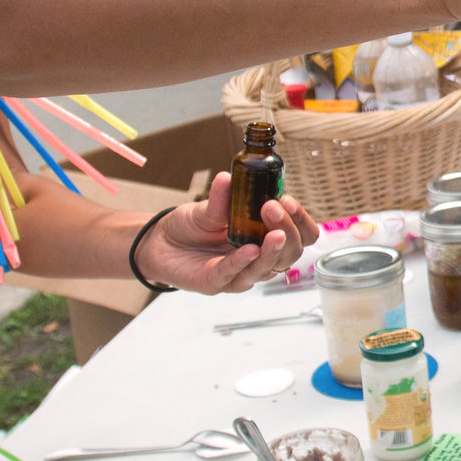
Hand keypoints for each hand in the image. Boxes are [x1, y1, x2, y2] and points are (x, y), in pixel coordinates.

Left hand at [136, 175, 320, 294]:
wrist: (159, 243)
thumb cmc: (191, 227)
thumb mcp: (209, 207)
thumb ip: (222, 197)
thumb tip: (227, 177)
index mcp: (265, 237)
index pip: (301, 236)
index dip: (301, 222)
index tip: (287, 200)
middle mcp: (258, 258)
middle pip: (290, 254)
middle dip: (288, 231)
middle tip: (273, 208)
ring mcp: (238, 274)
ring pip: (266, 269)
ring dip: (272, 251)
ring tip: (274, 233)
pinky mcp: (215, 283)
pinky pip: (233, 275)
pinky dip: (242, 262)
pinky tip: (249, 250)